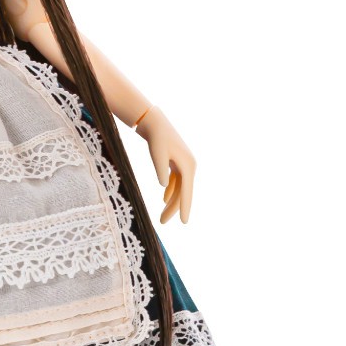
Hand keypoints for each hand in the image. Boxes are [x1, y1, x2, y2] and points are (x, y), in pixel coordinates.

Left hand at [135, 107, 195, 223]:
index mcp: (188, 165)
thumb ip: (161, 170)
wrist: (155, 123)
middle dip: (173, 209)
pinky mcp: (177, 163)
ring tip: (162, 217)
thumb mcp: (156, 154)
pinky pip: (176, 181)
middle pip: (182, 193)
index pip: (187, 191)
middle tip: (162, 223)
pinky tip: (164, 199)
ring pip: (179, 189)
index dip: (185, 208)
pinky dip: (170, 191)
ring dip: (171, 202)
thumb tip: (165, 186)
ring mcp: (184, 165)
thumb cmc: (156, 138)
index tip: (184, 223)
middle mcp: (189, 166)